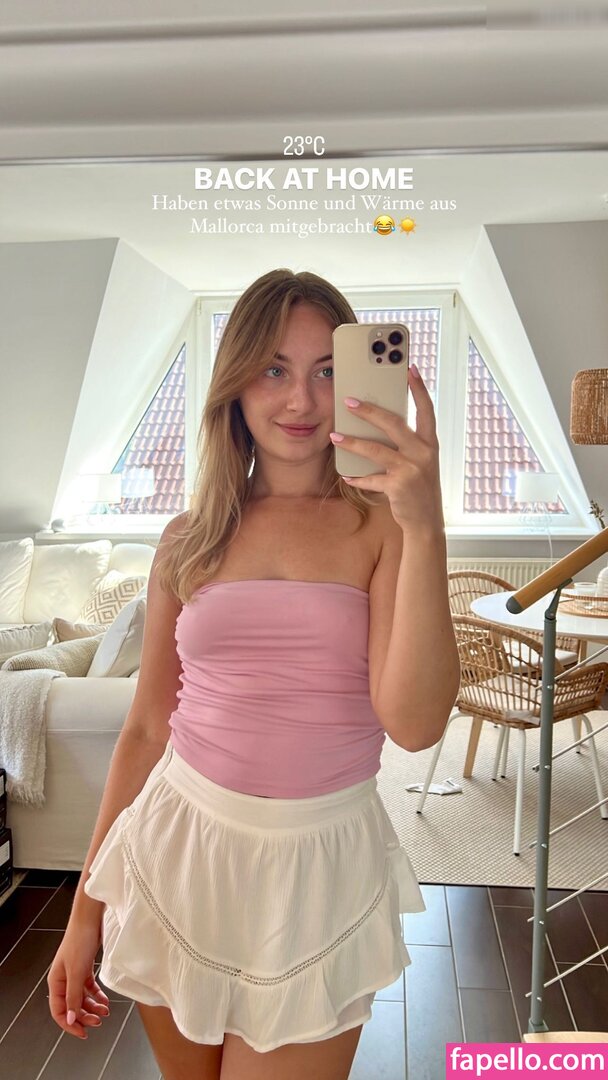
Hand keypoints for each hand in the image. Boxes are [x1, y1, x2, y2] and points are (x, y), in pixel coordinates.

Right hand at [47, 923, 110, 1039]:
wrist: (89, 920)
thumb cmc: (79, 941)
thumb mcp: (76, 972)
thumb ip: (74, 997)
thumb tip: (71, 1018)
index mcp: (55, 982)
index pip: (59, 1011)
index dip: (70, 1024)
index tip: (83, 1033)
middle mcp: (63, 980)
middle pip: (72, 1006)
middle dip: (85, 1016)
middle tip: (98, 1022)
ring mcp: (74, 974)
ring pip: (82, 998)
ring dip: (93, 1007)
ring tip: (105, 1011)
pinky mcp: (85, 968)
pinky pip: (89, 988)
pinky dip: (97, 996)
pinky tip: (105, 1000)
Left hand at [329, 364, 443, 533]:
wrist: (427, 522)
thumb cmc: (420, 488)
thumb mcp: (420, 462)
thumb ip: (407, 444)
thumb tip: (379, 424)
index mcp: (430, 443)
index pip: (426, 410)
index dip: (419, 389)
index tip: (410, 369)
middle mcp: (424, 453)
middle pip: (394, 424)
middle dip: (369, 411)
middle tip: (349, 401)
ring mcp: (412, 470)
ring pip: (376, 450)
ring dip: (352, 442)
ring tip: (334, 435)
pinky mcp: (398, 487)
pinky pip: (371, 478)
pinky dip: (357, 477)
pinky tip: (347, 475)